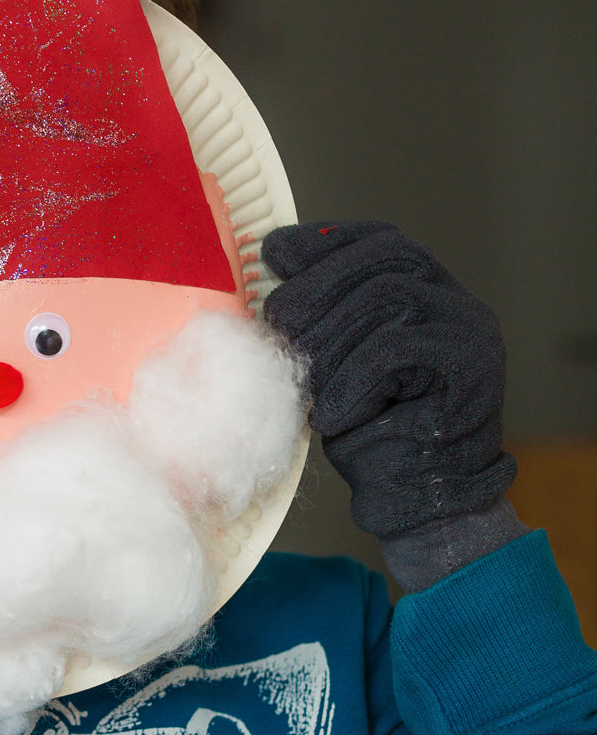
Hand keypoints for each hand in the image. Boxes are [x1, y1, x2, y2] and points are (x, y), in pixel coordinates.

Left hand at [261, 222, 523, 588]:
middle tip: (277, 318)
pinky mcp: (470, 364)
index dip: (324, 241)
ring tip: (302, 375)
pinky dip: (352, 377)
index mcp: (426, 290)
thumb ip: (318, 318)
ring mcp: (469, 329)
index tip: (273, 252)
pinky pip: (397, 347)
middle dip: (318, 283)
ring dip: (330, 335)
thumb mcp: (330, 362)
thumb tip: (268, 272)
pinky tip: (330, 411)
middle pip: (383, 259)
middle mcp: (454, 301)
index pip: (377, 241)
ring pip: (388, 297)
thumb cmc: (368, 431)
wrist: (417, 499)